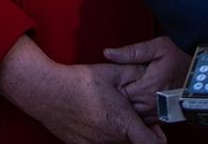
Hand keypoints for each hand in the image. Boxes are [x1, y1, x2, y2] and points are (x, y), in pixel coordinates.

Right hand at [0, 35, 164, 143]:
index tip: (159, 130)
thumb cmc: (82, 81)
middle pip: (133, 142)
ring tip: (113, 110)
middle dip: (138, 129)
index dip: (158, 138)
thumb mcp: (115, 72)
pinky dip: (105, 134)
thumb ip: (137, 74)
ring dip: (121, 131)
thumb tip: (151, 76)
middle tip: (134, 110)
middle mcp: (109, 139)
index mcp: (122, 122)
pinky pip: (100, 143)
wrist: (48, 91)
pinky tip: (99, 117)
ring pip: (117, 142)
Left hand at [104, 36, 190, 123]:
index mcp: (146, 87)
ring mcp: (158, 113)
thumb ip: (131, 52)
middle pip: (124, 106)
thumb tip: (108, 53)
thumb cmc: (181, 55)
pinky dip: (140, 112)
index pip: (118, 92)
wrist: (203, 69)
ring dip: (130, 105)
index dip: (113, 85)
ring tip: (130, 92)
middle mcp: (151, 104)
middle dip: (119, 97)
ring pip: (134, 115)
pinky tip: (141, 101)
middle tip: (120, 84)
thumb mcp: (156, 47)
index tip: (112, 78)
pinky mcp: (164, 117)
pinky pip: (145, 120)